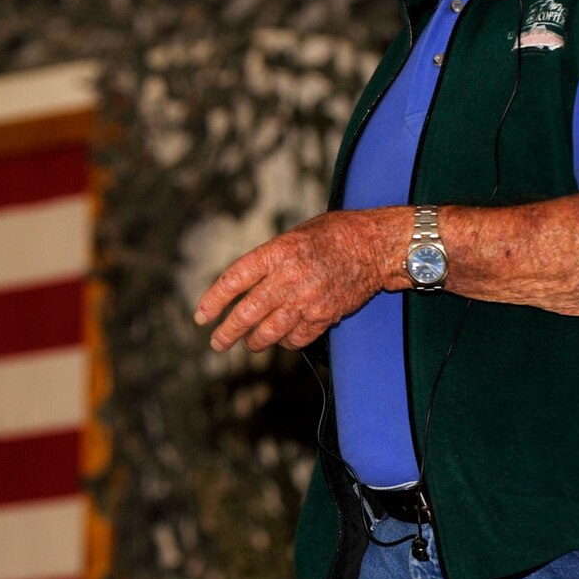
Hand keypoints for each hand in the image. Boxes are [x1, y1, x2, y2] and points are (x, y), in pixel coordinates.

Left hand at [192, 206, 407, 351]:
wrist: (376, 245)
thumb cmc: (334, 235)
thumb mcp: (294, 235)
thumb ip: (269, 260)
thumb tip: (244, 284)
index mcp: (276, 253)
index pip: (234, 280)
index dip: (214, 301)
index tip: (201, 316)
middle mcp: (288, 278)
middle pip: (247, 313)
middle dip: (227, 333)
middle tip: (217, 343)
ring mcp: (306, 300)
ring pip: (269, 332)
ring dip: (254, 342)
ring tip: (249, 343)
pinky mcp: (324, 316)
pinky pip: (296, 339)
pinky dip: (285, 342)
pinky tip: (282, 338)